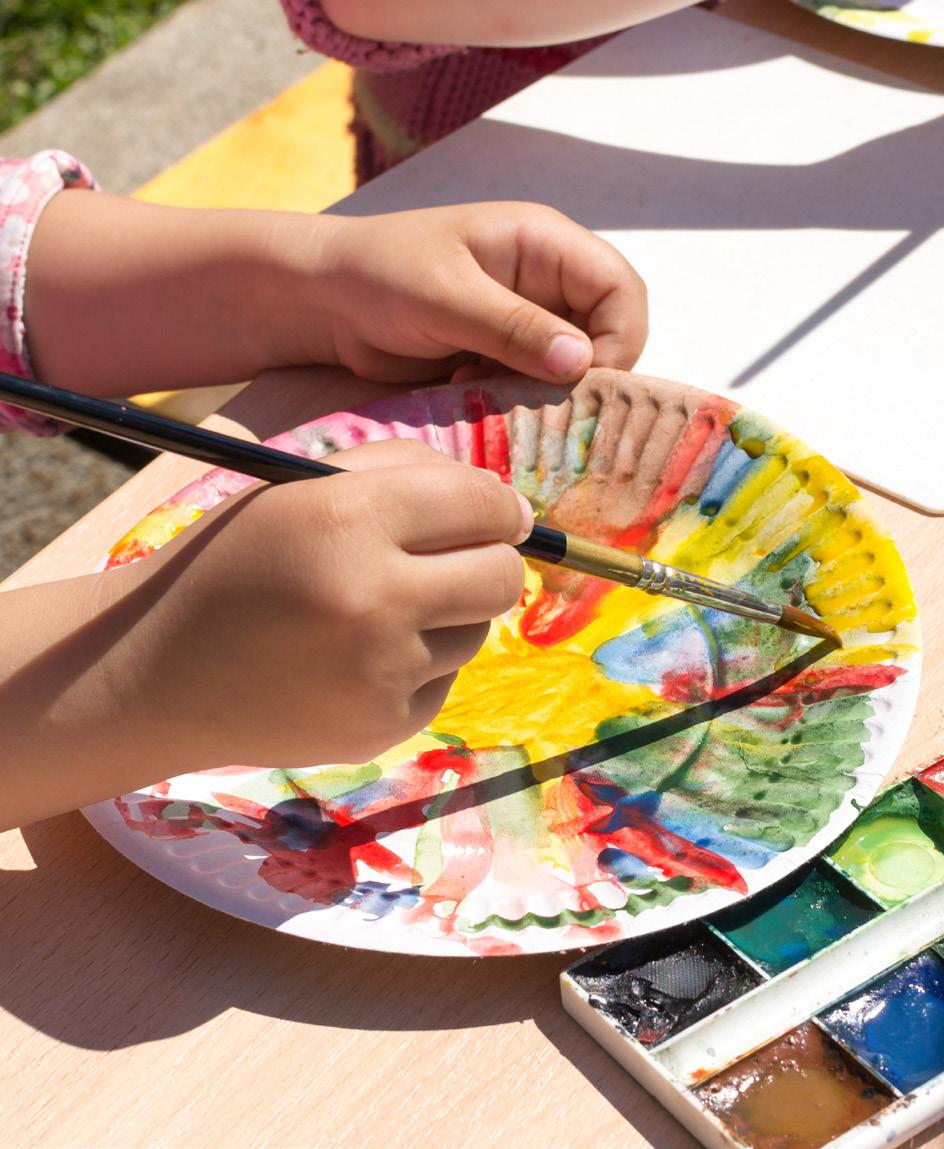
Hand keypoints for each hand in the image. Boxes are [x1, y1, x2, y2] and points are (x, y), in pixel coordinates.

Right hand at [136, 439, 530, 768]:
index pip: (482, 504)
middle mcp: (372, 600)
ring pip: (478, 631)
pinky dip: (418, 665)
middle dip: (490, 560)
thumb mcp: (302, 488)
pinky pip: (443, 681)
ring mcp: (381, 675)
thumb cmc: (235, 563)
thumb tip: (509, 507)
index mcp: (348, 521)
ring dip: (448, 614)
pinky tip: (356, 660)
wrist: (154, 672)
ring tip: (377, 611)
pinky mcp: (383, 729)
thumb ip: (407, 473)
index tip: (493, 513)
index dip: (497, 506)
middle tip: (451, 560)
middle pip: (502, 576)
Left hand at [304, 201, 647, 384]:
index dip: (617, 340)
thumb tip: (582, 362)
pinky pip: (540, 387)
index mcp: (545, 243)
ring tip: (497, 395)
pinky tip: (478, 396)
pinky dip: (521, 403)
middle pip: (610, 334)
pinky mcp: (506, 356)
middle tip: (540, 403)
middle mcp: (548, 281)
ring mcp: (529, 321)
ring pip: (576, 369)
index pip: (622, 290)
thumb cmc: (379, 276)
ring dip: (548, 394)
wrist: (321, 302)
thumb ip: (515, 328)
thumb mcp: (446, 299)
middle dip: (584, 375)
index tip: (580, 381)